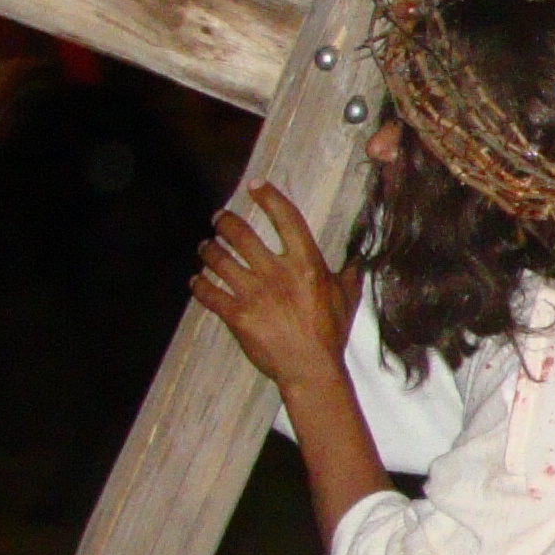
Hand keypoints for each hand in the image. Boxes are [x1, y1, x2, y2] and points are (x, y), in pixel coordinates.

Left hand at [192, 185, 357, 388]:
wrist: (311, 368)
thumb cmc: (330, 333)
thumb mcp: (346, 299)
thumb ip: (348, 276)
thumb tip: (357, 262)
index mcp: (306, 264)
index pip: (285, 218)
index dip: (268, 197)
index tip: (255, 186)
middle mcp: (277, 273)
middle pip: (241, 234)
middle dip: (225, 221)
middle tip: (219, 219)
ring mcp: (254, 294)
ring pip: (219, 259)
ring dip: (208, 250)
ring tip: (206, 247)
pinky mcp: (236, 315)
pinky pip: (208, 292)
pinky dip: (199, 283)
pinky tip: (198, 280)